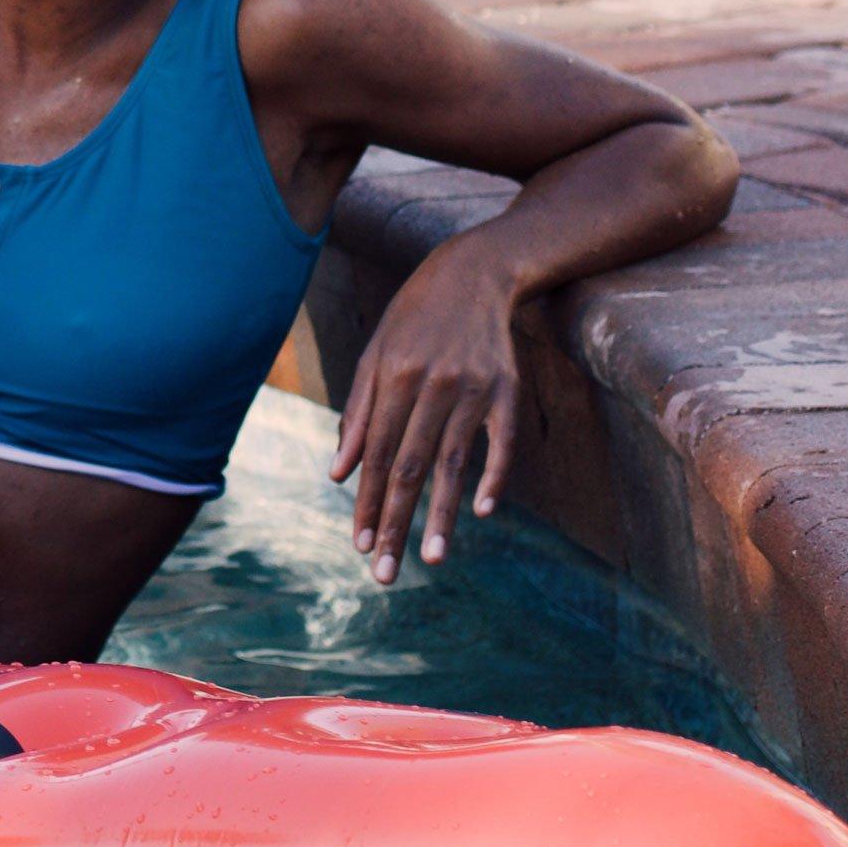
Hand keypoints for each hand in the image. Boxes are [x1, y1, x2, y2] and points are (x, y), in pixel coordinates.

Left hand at [328, 232, 523, 586]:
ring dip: (440, 514)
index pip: (377, 455)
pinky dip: (493, 475)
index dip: (368, 503)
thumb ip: (358, 414)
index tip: (360, 546)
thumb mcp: (376, 354)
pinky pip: (502, 442)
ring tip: (430, 559)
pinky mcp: (508, 390)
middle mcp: (432, 385)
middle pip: (410, 466)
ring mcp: (473, 388)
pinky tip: (482, 511)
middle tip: (384, 574)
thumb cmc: (413, 317)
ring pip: (452, 463)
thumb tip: (339, 473)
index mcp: (394, 377)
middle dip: (395, 523)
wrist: (473, 273)